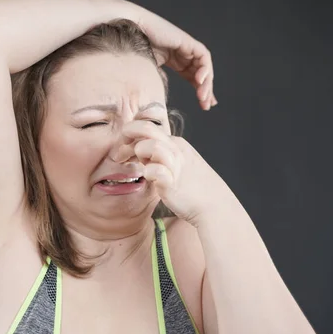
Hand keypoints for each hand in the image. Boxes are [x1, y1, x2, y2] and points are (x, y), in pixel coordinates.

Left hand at [113, 120, 234, 226]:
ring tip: (139, 166)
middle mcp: (175, 149)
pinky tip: (147, 177)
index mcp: (175, 143)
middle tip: (118, 153)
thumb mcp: (175, 163)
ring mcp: (175, 165)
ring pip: (151, 145)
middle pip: (146, 128)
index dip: (130, 135)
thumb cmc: (192, 187)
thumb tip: (136, 151)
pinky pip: (156, 170)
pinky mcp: (172, 182)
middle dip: (127, 135)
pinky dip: (149, 172)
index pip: (147, 128)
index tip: (122, 148)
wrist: (214, 205)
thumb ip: (156, 155)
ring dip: (139, 153)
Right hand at [132, 5, 216, 110]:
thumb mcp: (149, 71)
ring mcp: (186, 47)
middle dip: (205, 90)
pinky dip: (204, 69)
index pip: (192, 76)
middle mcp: (183, 53)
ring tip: (202, 97)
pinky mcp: (187, 41)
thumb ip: (158, 81)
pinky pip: (203, 56)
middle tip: (207, 105)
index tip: (204, 105)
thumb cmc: (134, 50)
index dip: (199, 90)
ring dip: (206, 83)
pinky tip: (199, 80)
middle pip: (201, 73)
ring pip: (205, 67)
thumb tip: (161, 100)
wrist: (131, 31)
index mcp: (175, 60)